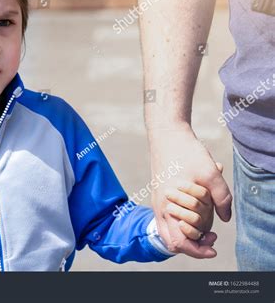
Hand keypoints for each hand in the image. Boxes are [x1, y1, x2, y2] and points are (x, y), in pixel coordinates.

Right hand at [149, 123, 231, 257]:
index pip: (179, 242)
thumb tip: (225, 218)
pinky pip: (170, 218)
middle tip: (212, 235)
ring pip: (171, 230)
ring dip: (189, 231)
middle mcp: (160, 207)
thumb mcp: (211, 173)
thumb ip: (222, 198)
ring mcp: (159, 202)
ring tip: (207, 224)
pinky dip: (184, 220)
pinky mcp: (160, 196)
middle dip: (194, 242)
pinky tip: (199, 207)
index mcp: (168, 206)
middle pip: (173, 240)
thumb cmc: (186, 153)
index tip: (213, 246)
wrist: (167, 135)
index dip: (197, 250)